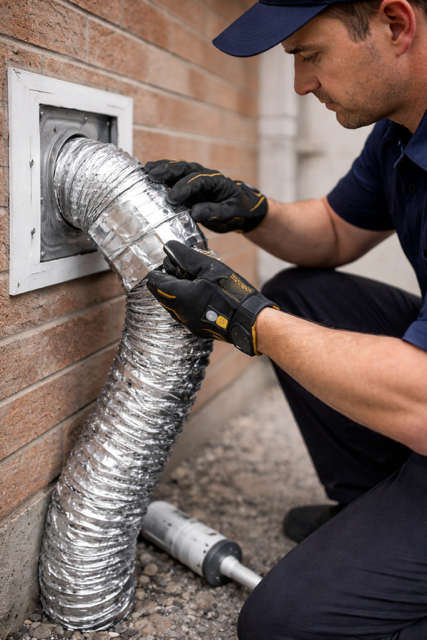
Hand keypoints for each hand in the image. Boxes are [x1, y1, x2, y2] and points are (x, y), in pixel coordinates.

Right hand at [145, 159, 267, 233]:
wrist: (242, 210)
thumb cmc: (237, 211)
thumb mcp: (231, 214)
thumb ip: (214, 212)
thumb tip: (195, 213)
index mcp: (216, 181)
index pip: (198, 180)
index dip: (184, 187)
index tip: (172, 198)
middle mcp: (203, 176)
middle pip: (185, 168)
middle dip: (168, 171)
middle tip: (152, 176)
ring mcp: (194, 180)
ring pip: (177, 170)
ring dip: (161, 169)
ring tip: (145, 171)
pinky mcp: (187, 187)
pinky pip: (173, 179)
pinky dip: (161, 177)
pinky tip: (147, 178)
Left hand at [146, 241, 276, 355]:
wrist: (249, 319)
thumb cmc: (231, 292)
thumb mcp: (209, 268)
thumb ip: (185, 257)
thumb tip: (169, 247)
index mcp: (180, 297)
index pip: (156, 283)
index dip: (158, 272)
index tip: (166, 264)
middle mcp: (179, 313)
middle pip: (161, 295)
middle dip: (164, 282)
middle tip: (175, 270)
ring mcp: (188, 323)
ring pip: (171, 306)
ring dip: (174, 293)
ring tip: (188, 281)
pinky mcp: (197, 329)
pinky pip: (182, 314)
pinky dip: (183, 303)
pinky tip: (197, 295)